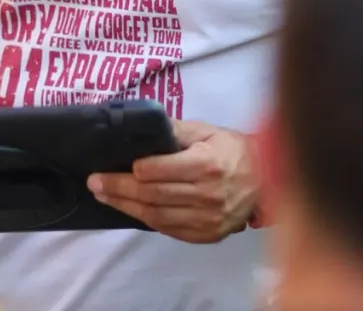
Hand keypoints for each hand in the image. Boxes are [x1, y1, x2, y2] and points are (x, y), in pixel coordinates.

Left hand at [87, 120, 258, 243]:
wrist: (268, 180)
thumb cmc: (233, 149)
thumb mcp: (207, 130)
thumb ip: (175, 130)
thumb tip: (142, 127)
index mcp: (207, 165)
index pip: (159, 170)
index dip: (133, 170)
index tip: (110, 166)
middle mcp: (207, 195)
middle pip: (152, 194)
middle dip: (119, 188)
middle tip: (95, 183)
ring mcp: (208, 219)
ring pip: (156, 216)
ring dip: (126, 207)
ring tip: (105, 196)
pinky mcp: (208, 234)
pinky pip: (169, 229)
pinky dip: (146, 220)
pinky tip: (130, 210)